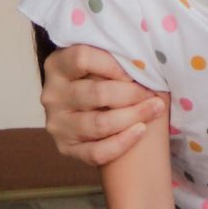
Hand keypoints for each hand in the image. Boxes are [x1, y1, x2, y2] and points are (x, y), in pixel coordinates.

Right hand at [41, 45, 164, 166]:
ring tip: (155, 108)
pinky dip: (122, 142)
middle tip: (154, 93)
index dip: (113, 64)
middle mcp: (52, 95)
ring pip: (99, 124)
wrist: (92, 104)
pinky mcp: (66, 148)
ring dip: (133, 116)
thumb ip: (112, 56)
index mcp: (56, 65)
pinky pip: (96, 152)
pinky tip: (141, 130)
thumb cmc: (101, 73)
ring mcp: (57, 124)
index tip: (138, 68)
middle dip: (132, 94)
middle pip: (96, 94)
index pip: (82, 58)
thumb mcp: (99, 57)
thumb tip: (142, 61)